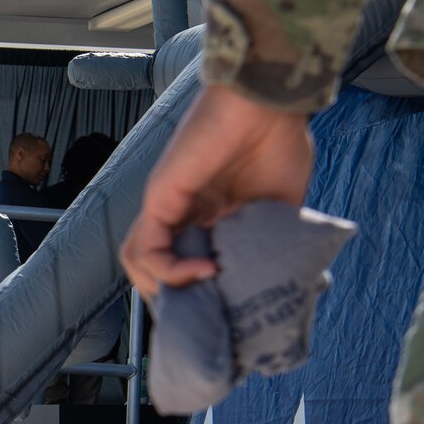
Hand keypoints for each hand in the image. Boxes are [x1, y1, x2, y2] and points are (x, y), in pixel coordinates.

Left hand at [121, 85, 314, 299]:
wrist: (269, 103)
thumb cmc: (279, 142)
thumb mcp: (281, 208)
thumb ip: (269, 243)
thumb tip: (279, 287)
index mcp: (207, 216)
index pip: (186, 266)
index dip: (199, 295)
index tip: (226, 316)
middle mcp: (181, 214)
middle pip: (157, 270)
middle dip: (179, 303)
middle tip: (209, 321)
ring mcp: (166, 207)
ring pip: (141, 264)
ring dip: (166, 292)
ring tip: (201, 303)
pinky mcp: (159, 198)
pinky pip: (148, 250)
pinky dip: (171, 272)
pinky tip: (206, 272)